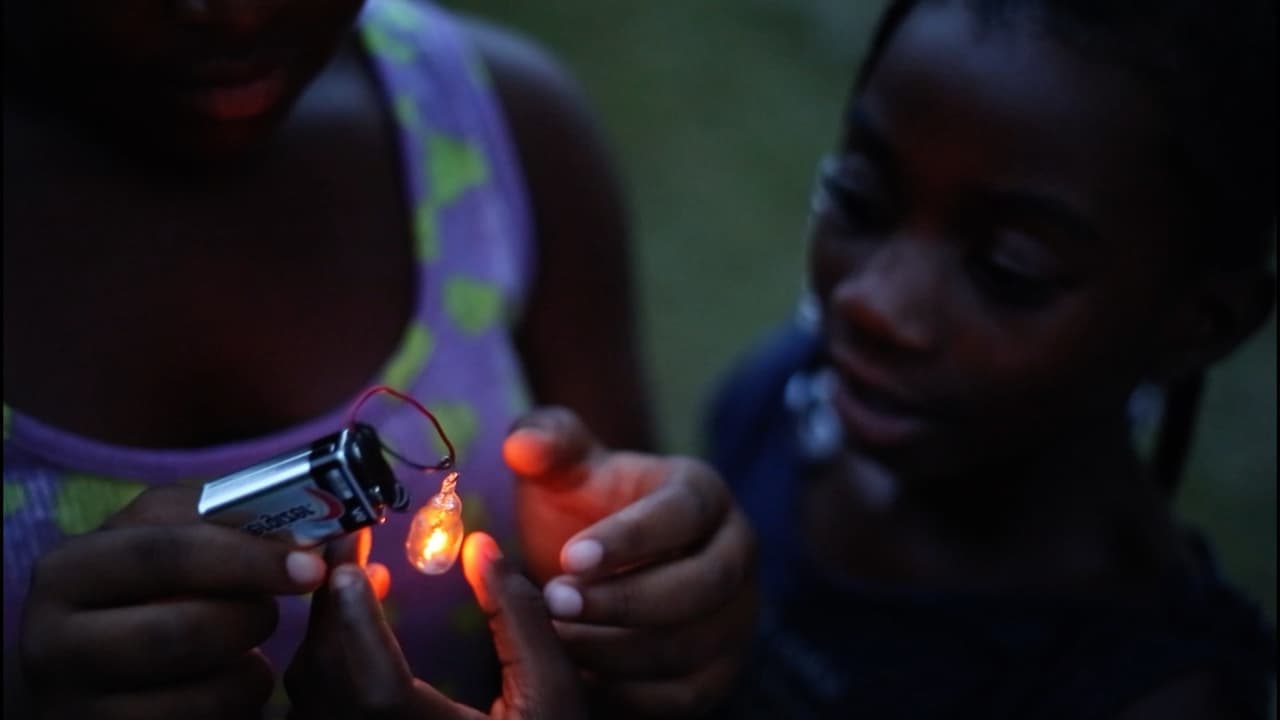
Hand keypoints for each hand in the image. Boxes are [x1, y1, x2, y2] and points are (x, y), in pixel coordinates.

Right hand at [19, 484, 327, 719]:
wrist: (84, 670)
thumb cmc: (145, 592)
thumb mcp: (171, 548)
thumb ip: (239, 526)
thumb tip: (345, 533)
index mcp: (71, 568)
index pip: (168, 550)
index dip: (248, 554)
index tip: (312, 561)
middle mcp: (55, 639)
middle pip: (183, 628)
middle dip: (250, 618)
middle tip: (276, 610)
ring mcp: (73, 703)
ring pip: (199, 689)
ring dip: (250, 668)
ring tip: (248, 647)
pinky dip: (235, 705)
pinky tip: (227, 686)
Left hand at [285, 532, 584, 719]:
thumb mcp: (552, 692)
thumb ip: (520, 619)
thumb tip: (480, 548)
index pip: (377, 691)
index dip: (356, 626)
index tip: (351, 567)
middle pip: (329, 680)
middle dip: (333, 602)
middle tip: (352, 542)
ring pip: (311, 692)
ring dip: (325, 628)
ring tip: (356, 577)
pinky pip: (313, 706)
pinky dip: (324, 659)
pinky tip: (352, 630)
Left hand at [504, 407, 758, 717]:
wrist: (600, 564)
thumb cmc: (580, 507)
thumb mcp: (560, 468)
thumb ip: (544, 444)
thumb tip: (523, 445)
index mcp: (704, 493)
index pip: (683, 513)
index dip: (630, 538)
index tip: (569, 557)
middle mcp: (737, 552)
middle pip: (702, 585)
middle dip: (624, 600)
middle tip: (554, 603)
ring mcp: (737, 614)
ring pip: (693, 644)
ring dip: (618, 650)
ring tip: (553, 641)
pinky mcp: (721, 667)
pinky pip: (687, 693)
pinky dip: (630, 692)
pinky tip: (577, 677)